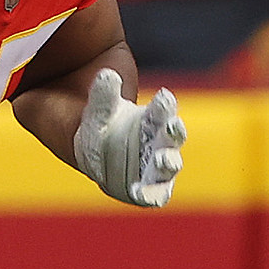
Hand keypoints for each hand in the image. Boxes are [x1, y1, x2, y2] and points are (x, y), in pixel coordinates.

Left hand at [72, 67, 185, 206]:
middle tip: (170, 126)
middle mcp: (160, 142)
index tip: (163, 97)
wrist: (94, 156)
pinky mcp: (152, 188)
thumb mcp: (98, 112)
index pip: (163, 110)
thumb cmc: (102, 128)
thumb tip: (107, 74)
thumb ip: (103, 96)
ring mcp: (158, 167)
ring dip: (168, 162)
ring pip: (170, 164)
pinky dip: (151, 194)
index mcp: (152, 119)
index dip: (165, 105)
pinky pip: (156, 193)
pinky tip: (139, 192)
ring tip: (162, 160)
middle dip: (173, 132)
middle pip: (173, 136)